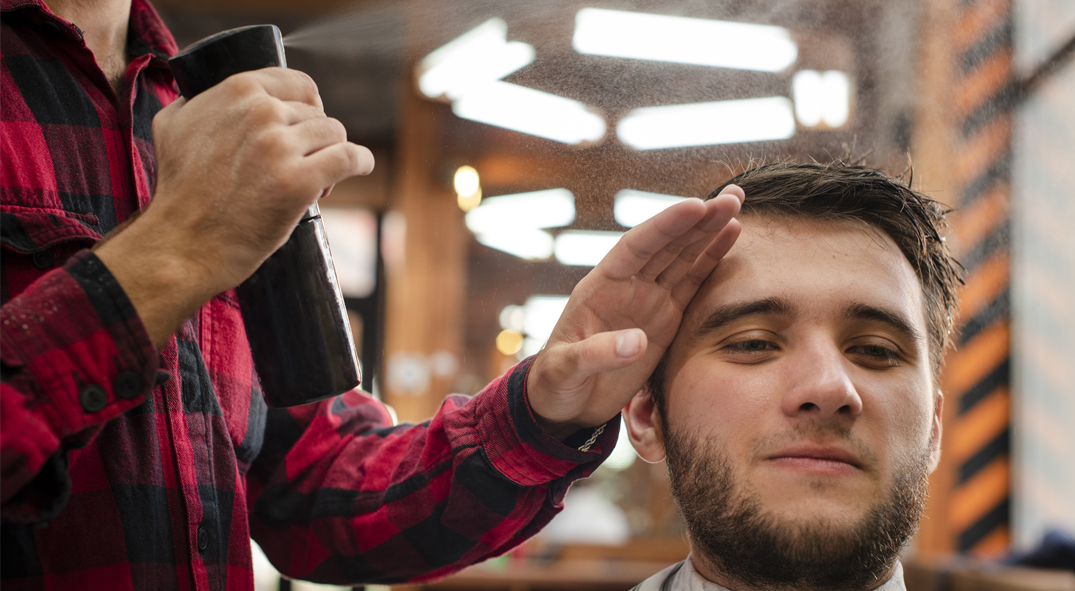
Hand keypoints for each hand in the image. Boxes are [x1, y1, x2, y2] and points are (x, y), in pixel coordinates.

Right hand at [96, 67, 373, 346]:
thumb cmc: (178, 191)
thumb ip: (197, 101)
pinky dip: (361, 161)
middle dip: (313, 140)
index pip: (297, 84)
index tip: (306, 126)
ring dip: (332, 155)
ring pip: (335, 135)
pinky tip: (361, 167)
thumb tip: (206, 93)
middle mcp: (260, 112)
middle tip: (299, 167)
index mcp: (236, 91)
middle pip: (317, 115)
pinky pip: (350, 158)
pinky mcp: (299, 181)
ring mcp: (279, 146)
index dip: (307, 107)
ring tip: (314, 181)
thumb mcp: (173, 125)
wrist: (182, 243)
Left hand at [526, 186, 744, 439]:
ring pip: (683, 256)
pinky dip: (712, 260)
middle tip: (732, 196)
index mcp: (600, 287)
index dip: (666, 226)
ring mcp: (648, 299)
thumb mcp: (566, 370)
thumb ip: (596, 354)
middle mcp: (627, 285)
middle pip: (666, 244)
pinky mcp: (665, 318)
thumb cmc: (557, 382)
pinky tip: (730, 235)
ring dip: (709, 230)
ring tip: (736, 203)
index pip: (636, 247)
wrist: (566, 402)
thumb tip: (635, 343)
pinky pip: (692, 282)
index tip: (696, 206)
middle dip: (698, 219)